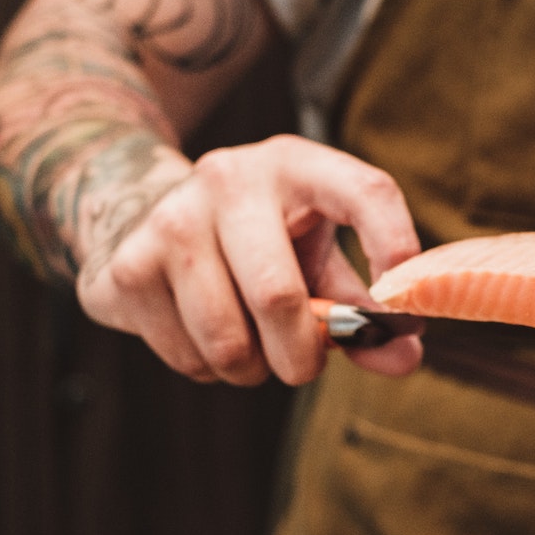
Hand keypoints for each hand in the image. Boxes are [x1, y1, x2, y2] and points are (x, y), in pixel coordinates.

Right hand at [75, 133, 423, 384]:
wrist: (150, 218)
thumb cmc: (262, 245)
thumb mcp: (317, 260)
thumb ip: (362, 311)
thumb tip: (404, 356)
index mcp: (296, 165)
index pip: (366, 191)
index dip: (395, 246)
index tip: (401, 309)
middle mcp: (231, 178)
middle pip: (277, 296)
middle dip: (302, 356)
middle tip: (305, 366)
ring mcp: (172, 218)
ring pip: (229, 340)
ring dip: (253, 369)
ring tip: (254, 348)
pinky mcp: (131, 265)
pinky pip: (190, 355)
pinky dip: (211, 368)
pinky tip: (208, 336)